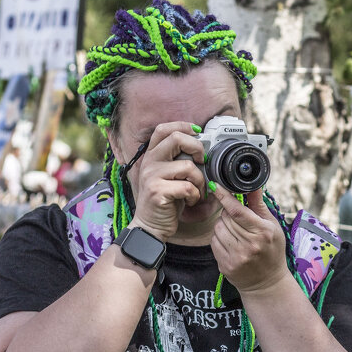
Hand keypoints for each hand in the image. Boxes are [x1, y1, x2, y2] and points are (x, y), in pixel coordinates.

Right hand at [124, 122, 204, 240]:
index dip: (182, 126)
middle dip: (197, 148)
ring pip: (188, 166)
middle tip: (202, 162)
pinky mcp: (157, 191)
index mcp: (151, 155)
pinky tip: (190, 200)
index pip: (163, 129)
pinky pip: (187, 187)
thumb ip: (178, 160)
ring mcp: (151, 176)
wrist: (150, 225)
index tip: (198, 133)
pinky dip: (195, 195)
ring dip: (200, 180)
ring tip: (196, 191)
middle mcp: (149, 162)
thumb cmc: (165, 200)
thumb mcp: (169, 175)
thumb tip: (201, 147)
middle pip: (176, 138)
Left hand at [210, 187, 289, 293]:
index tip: (215, 186)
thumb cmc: (272, 250)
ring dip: (223, 226)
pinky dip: (219, 239)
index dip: (224, 197)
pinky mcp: (226, 265)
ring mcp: (237, 257)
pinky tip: (231, 243)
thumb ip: (259, 205)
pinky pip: (214, 242)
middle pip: (226, 218)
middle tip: (238, 220)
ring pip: (217, 229)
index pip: (238, 211)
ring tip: (236, 233)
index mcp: (263, 232)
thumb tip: (253, 186)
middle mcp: (249, 245)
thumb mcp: (272, 226)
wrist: (267, 282)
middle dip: (228, 214)